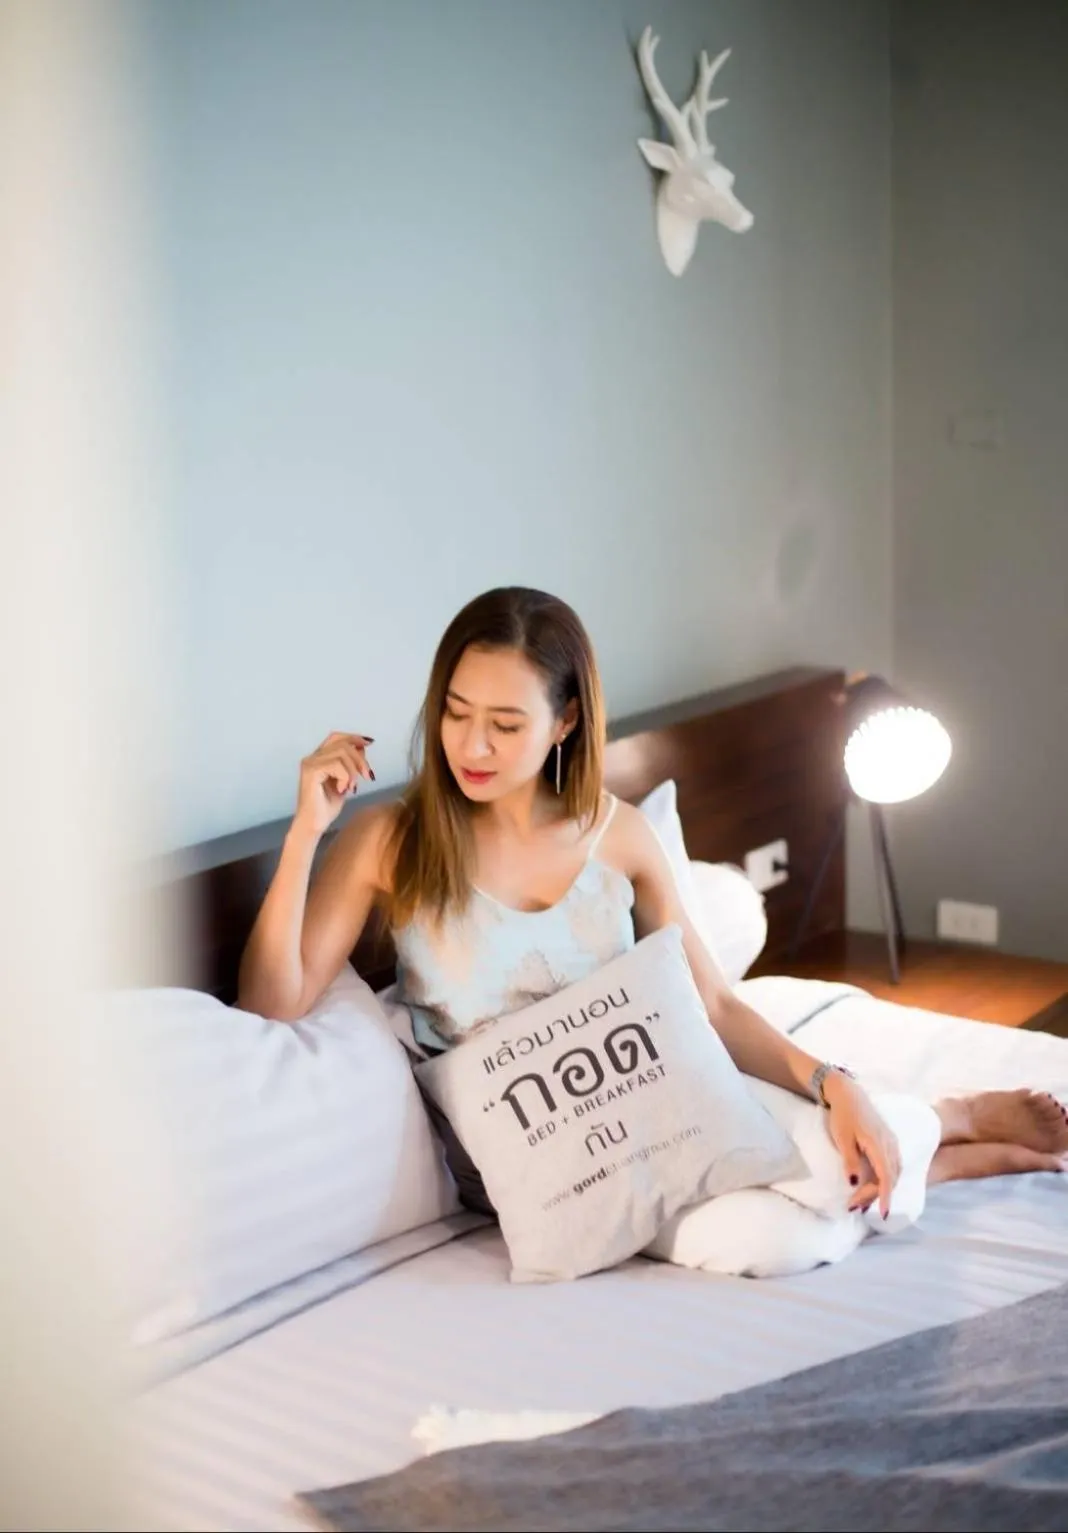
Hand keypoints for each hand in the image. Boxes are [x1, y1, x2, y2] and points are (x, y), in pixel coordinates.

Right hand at [294, 731, 374, 837]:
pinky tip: (342, 790)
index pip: (337, 737)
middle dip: (360, 758)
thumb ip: (350, 764)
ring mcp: (310, 763)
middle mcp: (312, 757)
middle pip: (342, 743)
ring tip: (352, 787)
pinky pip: (336, 765)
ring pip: (341, 753)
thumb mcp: (345, 781)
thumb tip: (362, 747)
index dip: (354, 737)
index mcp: (319, 757)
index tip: (369, 743)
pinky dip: (345, 777)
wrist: (314, 825)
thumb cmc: (326, 807)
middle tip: (368, 776)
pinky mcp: (310, 771)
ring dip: (353, 771)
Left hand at [823, 1074, 901, 1220]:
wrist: (847, 1093)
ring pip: (893, 1172)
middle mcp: (890, 1145)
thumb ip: (849, 1161)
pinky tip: (875, 1183)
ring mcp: (891, 1142)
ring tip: (862, 1200)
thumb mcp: (842, 1138)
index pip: (886, 1178)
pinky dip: (885, 1178)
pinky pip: (893, 1165)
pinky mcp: (888, 1140)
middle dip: (875, 1195)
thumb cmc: (843, 1115)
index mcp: (879, 1145)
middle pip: (890, 1178)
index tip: (881, 1214)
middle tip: (854, 1206)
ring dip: (881, 1188)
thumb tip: (853, 1183)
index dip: (885, 1197)